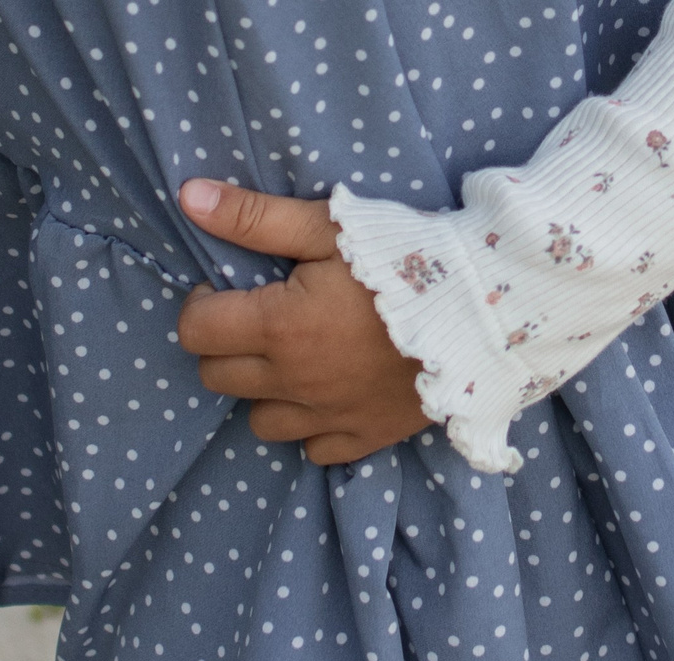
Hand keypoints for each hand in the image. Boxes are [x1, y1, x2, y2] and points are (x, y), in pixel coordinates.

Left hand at [176, 179, 431, 465]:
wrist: (484, 311)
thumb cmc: (404, 260)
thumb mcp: (328, 226)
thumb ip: (254, 217)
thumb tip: (189, 197)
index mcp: (278, 327)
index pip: (196, 332)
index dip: (202, 306)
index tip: (229, 290)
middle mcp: (294, 381)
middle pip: (218, 378)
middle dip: (226, 346)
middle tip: (260, 319)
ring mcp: (329, 415)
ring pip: (259, 421)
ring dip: (263, 391)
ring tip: (291, 360)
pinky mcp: (366, 437)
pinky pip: (313, 450)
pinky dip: (310, 427)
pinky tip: (327, 396)